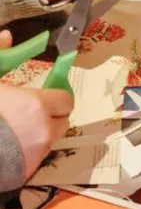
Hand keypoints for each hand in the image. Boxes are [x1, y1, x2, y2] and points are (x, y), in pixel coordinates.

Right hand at [0, 32, 73, 180]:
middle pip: (63, 121)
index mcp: (36, 105)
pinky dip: (28, 153)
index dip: (55, 97)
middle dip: (51, 116)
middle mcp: (44, 129)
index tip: (42, 96)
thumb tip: (7, 34)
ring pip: (50, 140)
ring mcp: (37, 153)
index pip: (65, 100)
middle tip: (29, 113)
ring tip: (16, 130)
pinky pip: (36, 159)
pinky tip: (9, 148)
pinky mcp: (27, 173)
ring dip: (40, 134)